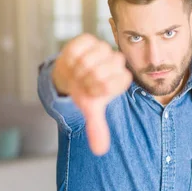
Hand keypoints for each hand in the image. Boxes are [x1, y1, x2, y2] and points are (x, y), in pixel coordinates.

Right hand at [52, 34, 132, 155]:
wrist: (70, 74)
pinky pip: (78, 49)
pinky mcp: (88, 39)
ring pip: (90, 60)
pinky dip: (71, 58)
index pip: (116, 83)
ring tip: (77, 73)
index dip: (99, 89)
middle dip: (87, 81)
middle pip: (102, 71)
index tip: (92, 91)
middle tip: (83, 82)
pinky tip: (72, 62)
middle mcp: (116, 61)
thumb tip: (100, 150)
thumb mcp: (91, 110)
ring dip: (78, 70)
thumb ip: (97, 128)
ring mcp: (102, 48)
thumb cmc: (85, 91)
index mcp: (121, 78)